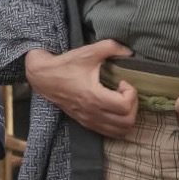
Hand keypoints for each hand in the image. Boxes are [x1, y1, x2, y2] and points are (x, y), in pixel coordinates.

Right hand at [24, 40, 138, 138]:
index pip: (125, 106)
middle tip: (125, 92)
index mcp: (94, 97)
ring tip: (121, 100)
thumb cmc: (66, 65)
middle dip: (133, 105)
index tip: (122, 81)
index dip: (131, 92)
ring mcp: (89, 120)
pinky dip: (119, 124)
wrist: (44, 78)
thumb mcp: (88, 52)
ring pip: (120, 131)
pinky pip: (110, 132)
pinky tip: (114, 108)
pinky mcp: (86, 123)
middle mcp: (93, 113)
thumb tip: (130, 51)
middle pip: (127, 121)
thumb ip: (111, 47)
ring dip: (128, 116)